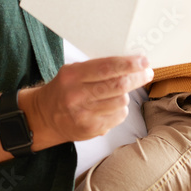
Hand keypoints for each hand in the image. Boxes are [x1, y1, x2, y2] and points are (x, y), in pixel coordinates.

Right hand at [20, 56, 152, 149]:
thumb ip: (98, 67)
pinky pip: (118, 116)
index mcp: (72, 75)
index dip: (128, 64)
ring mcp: (84, 115)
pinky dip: (120, 109)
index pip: (106, 68)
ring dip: (126, 95)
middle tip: (147, 72)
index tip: (143, 61)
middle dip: (137, 77)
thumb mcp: (73, 72)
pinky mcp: (91, 129)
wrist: (44, 117)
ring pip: (121, 101)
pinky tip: (110, 107)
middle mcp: (77, 95)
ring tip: (118, 92)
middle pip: (118, 85)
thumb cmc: (64, 89)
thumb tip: (131, 63)